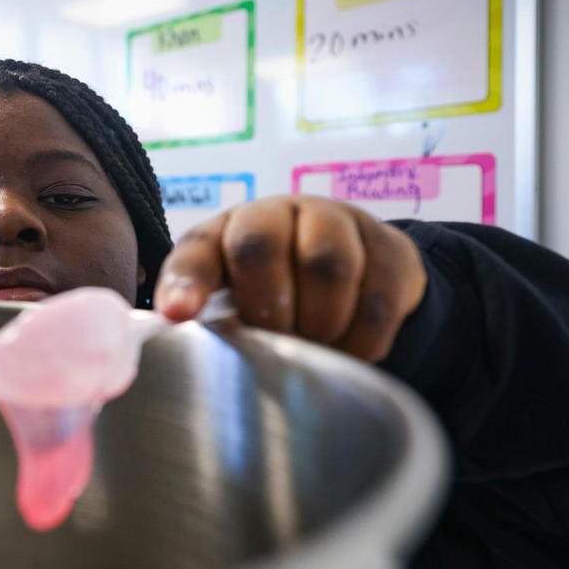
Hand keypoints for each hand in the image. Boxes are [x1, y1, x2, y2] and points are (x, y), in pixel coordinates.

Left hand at [154, 196, 426, 362]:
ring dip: (318, 322)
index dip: (186, 281)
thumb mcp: (234, 300)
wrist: (359, 262)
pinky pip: (377, 300)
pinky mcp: (389, 249)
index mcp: (225, 232)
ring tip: (314, 346)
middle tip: (276, 340)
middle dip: (266, 306)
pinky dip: (360, 341)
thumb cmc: (277, 291)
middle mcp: (277, 214)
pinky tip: (348, 350)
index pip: (197, 250)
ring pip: (327, 265)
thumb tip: (183, 354)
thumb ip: (209, 322)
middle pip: (260, 245)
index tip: (179, 314)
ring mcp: (337, 223)